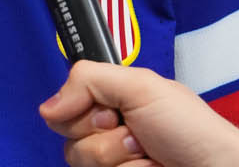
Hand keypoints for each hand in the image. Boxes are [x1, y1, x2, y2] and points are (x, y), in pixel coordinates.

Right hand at [41, 60, 238, 166]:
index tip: (112, 113)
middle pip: (69, 142)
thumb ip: (89, 81)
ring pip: (84, 165)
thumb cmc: (191, 127)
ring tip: (149, 155)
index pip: (63, 109)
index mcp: (109, 102)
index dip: (84, 112)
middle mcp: (106, 134)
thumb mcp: (141, 85)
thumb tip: (47, 107)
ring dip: (120, 161)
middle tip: (138, 134)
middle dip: (106, 140)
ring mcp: (114, 163)